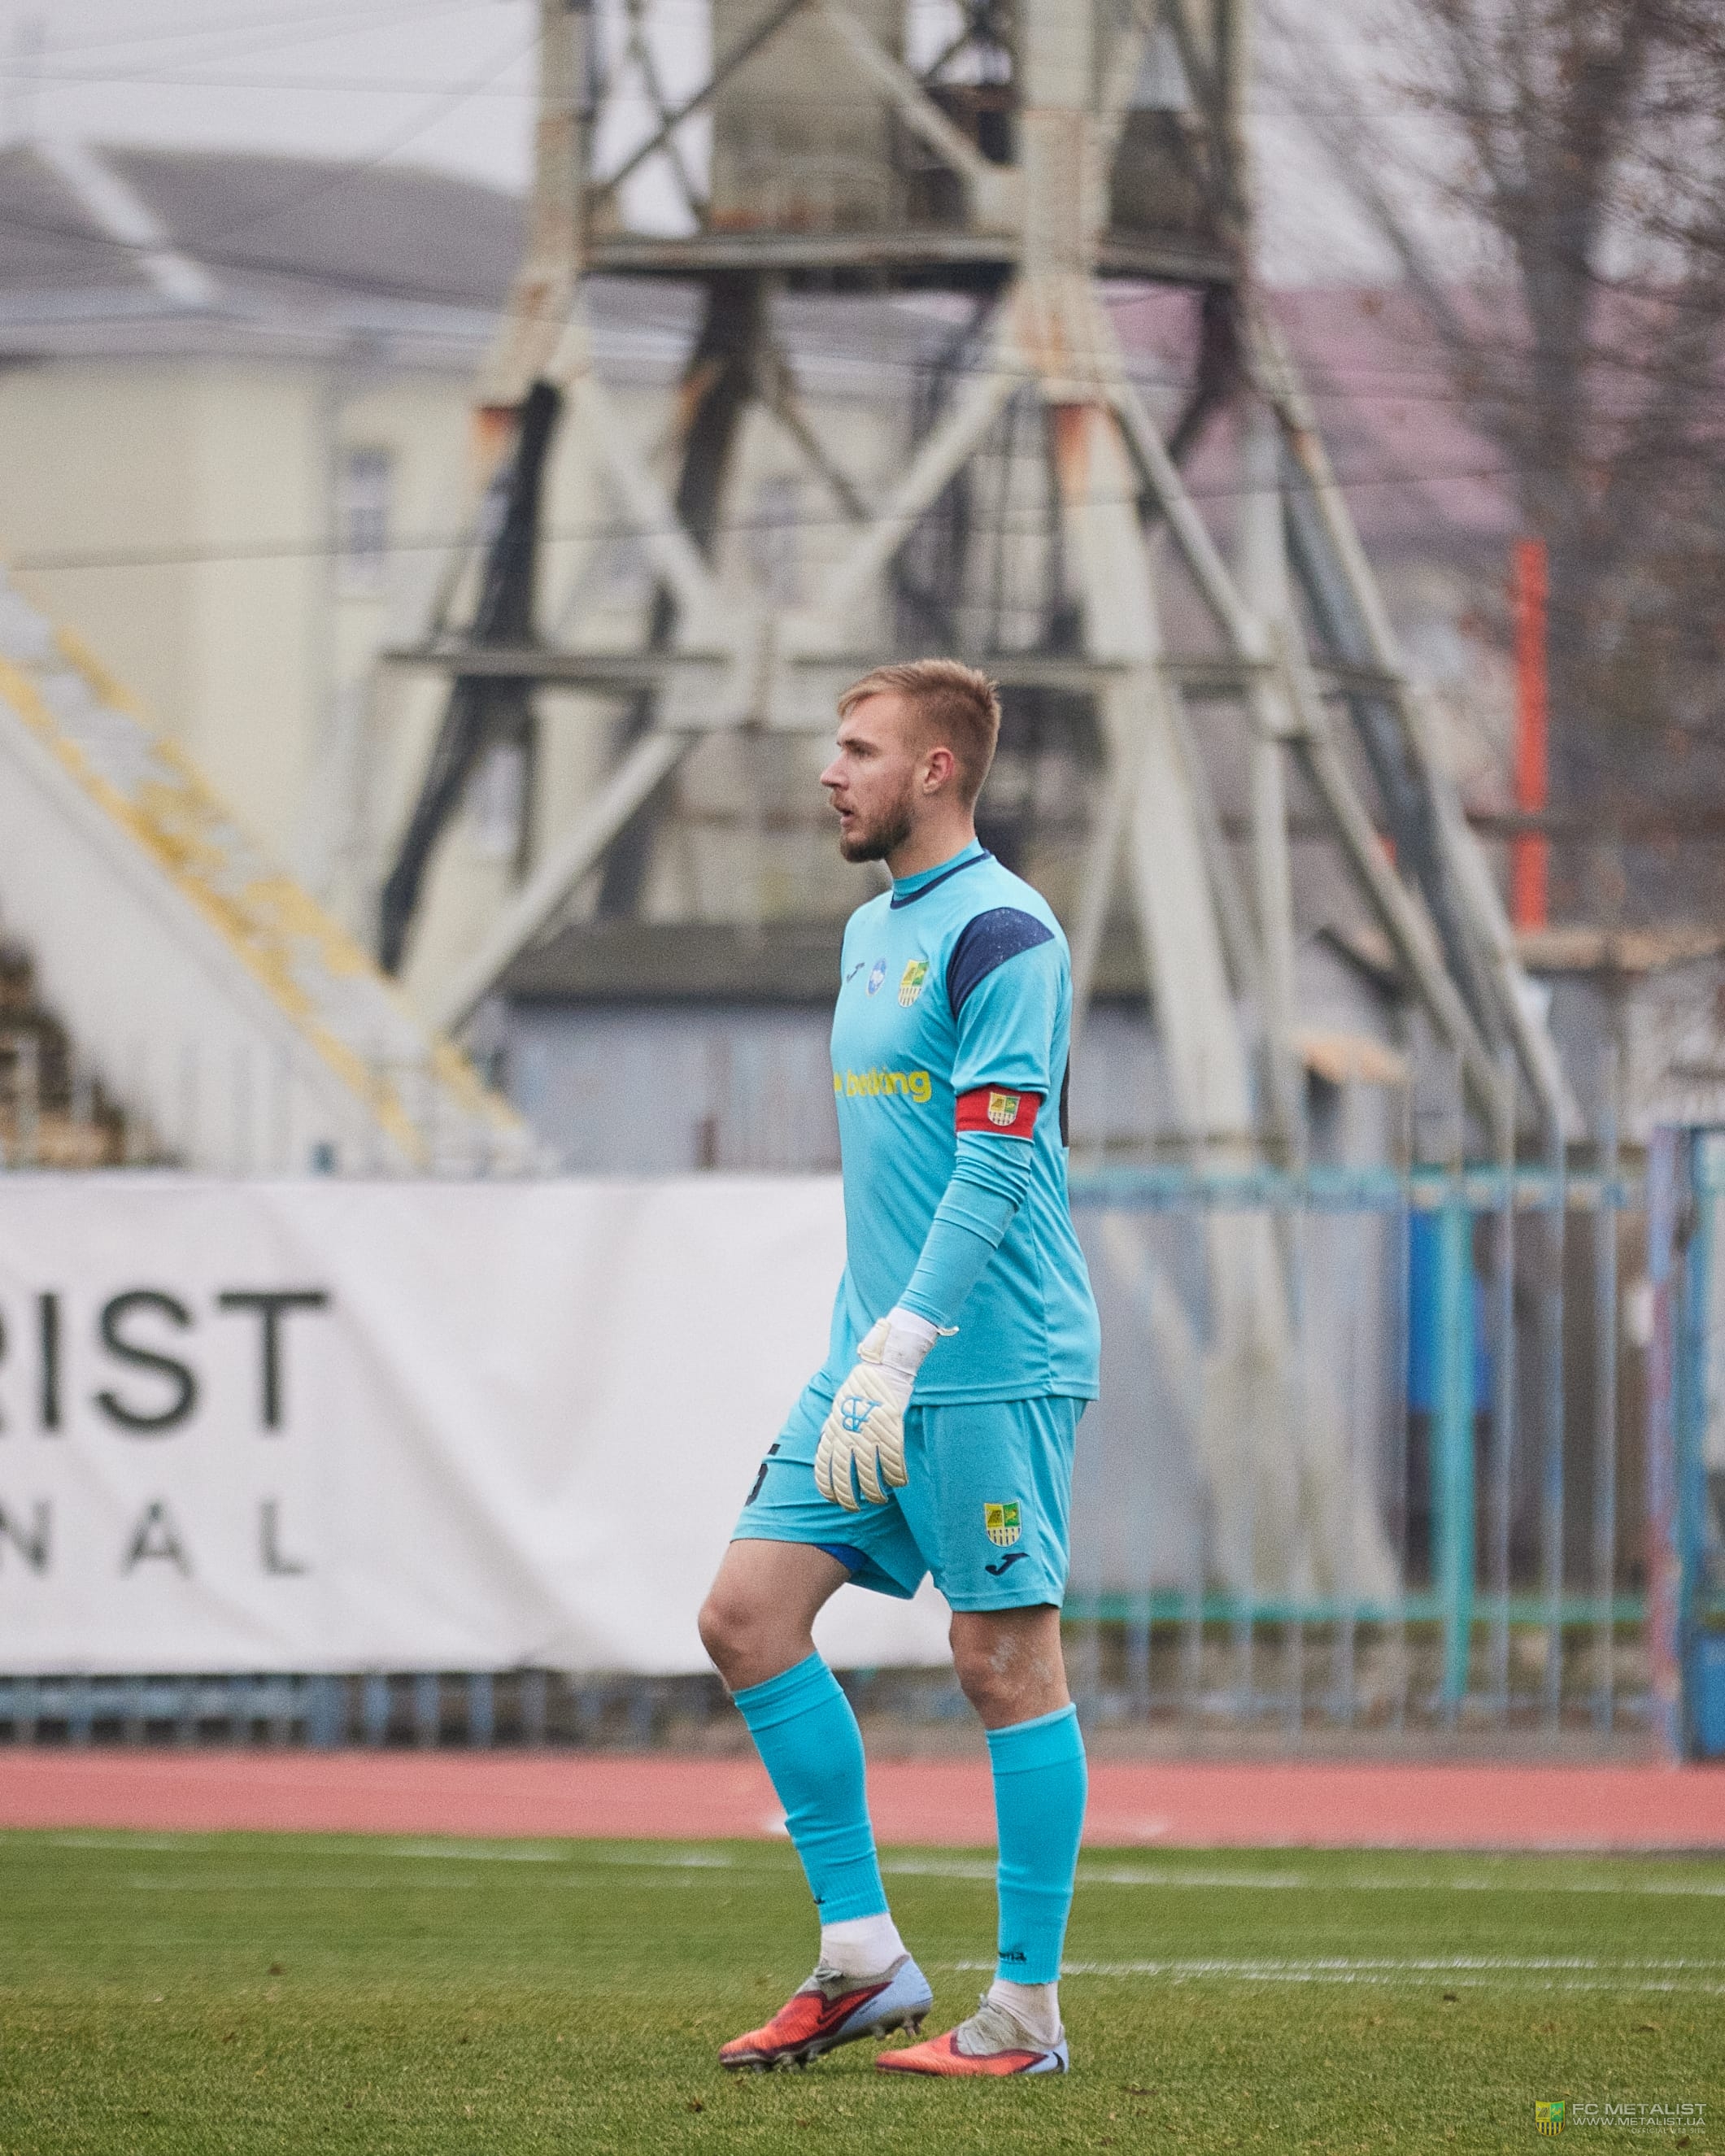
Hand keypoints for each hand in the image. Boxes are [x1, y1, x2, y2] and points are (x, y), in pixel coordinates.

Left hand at [815, 1310, 938, 1511]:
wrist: (881, 1368)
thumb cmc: (858, 1388)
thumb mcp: (836, 1407)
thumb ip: (831, 1427)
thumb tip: (824, 1441)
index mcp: (834, 1431)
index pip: (824, 1467)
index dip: (827, 1487)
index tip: (832, 1499)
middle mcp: (849, 1436)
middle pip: (845, 1477)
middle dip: (849, 1498)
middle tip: (855, 1508)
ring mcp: (870, 1435)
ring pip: (870, 1475)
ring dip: (875, 1492)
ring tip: (879, 1500)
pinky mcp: (891, 1431)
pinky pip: (893, 1462)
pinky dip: (897, 1476)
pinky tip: (899, 1483)